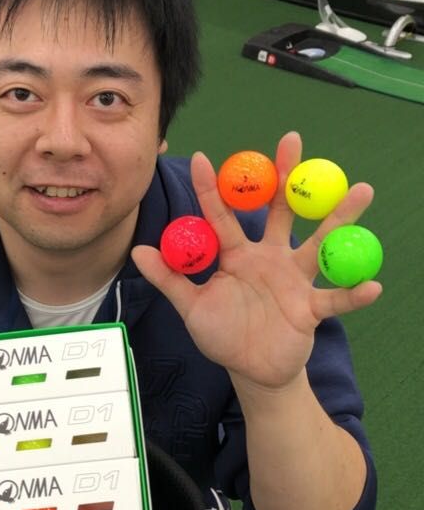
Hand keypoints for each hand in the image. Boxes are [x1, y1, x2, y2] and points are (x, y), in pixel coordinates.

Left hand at [131, 132, 381, 392]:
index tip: (201, 157)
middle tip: (293, 140)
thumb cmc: (222, 334)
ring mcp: (294, 279)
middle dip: (288, 176)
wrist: (250, 370)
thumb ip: (170, 279)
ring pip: (319, 243)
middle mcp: (269, 258)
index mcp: (237, 255)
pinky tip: (373, 285)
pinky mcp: (310, 308)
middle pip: (280, 211)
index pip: (223, 215)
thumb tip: (138, 251)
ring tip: (362, 190)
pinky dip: (354, 294)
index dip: (212, 188)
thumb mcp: (191, 308)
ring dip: (340, 219)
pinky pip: (335, 299)